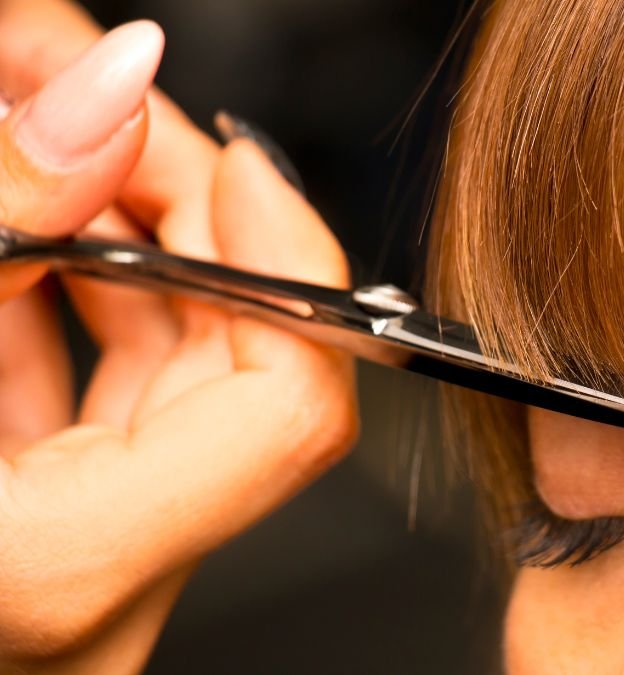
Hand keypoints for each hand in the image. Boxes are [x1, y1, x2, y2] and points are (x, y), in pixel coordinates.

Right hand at [0, 2, 357, 671]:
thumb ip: (0, 209)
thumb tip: (110, 89)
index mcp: (66, 567)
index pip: (292, 406)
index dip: (284, 261)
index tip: (230, 158)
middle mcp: (98, 588)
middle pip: (228, 361)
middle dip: (160, 198)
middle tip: (72, 86)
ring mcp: (77, 571)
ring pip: (160, 372)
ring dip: (102, 229)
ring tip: (24, 117)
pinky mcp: (40, 538)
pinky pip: (94, 405)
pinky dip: (61, 302)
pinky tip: (18, 229)